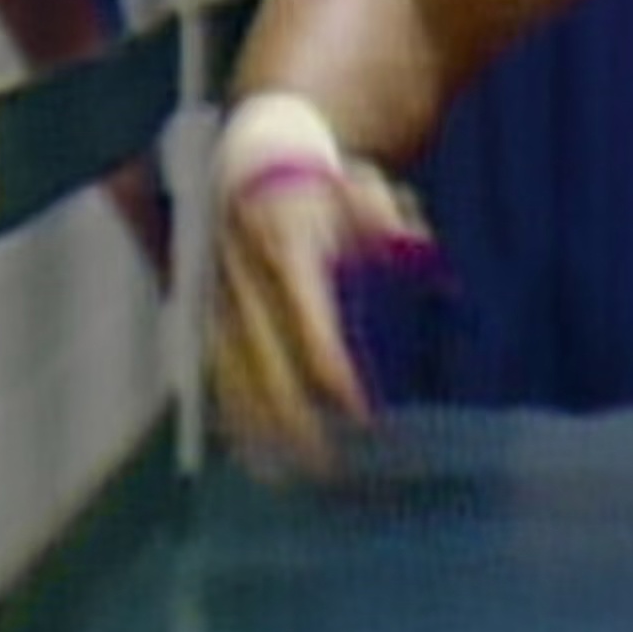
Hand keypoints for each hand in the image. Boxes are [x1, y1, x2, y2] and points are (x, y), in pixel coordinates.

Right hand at [206, 159, 428, 477]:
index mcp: (287, 243)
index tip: (360, 410)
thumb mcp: (362, 187)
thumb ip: (388, 221)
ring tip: (287, 474)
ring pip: (232, 372)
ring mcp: (220, 295)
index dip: (331, 366)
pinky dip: (232, 411)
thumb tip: (424, 254)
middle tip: (328, 464)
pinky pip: (217, 369)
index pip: (307, 317)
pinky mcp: (208, 311)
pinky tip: (252, 453)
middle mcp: (246, 275)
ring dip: (258, 427)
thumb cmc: (324, 182)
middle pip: (264, 358)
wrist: (254, 157)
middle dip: (293, 417)